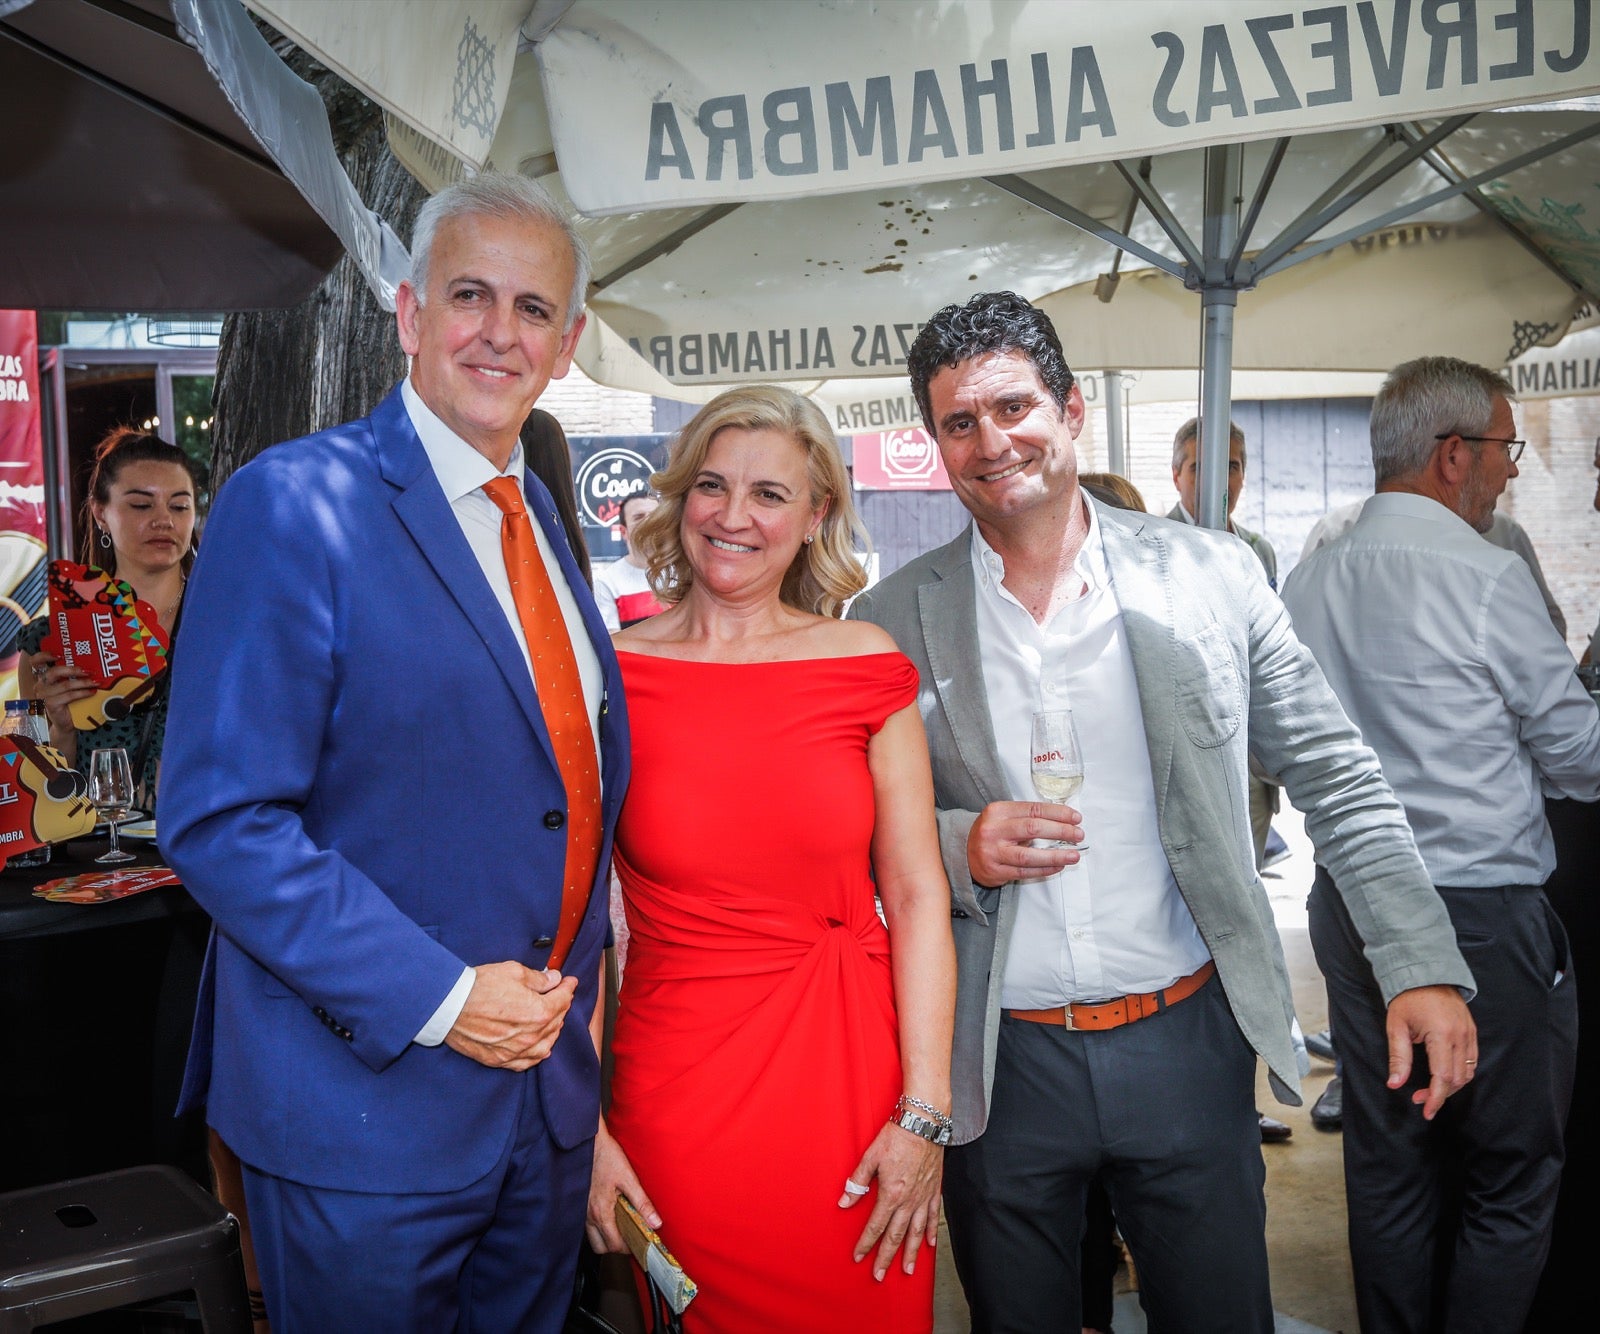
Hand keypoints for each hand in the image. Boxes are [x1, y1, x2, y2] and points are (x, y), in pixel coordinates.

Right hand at [28, 653, 95, 737]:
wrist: (66, 721)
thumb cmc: (69, 700)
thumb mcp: (69, 684)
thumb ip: (73, 674)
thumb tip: (91, 664)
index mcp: (44, 676)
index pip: (36, 662)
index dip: (44, 656)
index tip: (59, 655)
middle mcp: (41, 684)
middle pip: (54, 672)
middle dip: (73, 670)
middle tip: (88, 671)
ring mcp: (44, 695)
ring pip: (65, 684)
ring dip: (83, 683)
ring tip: (96, 682)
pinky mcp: (50, 704)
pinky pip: (69, 696)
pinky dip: (82, 693)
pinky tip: (92, 692)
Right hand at [443, 961, 576, 1070]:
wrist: (449, 1006)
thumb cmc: (479, 987)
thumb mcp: (514, 972)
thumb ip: (539, 979)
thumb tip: (554, 980)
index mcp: (538, 1012)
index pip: (562, 1000)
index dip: (567, 987)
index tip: (569, 982)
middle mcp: (530, 1036)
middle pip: (556, 1021)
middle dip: (561, 1005)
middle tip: (560, 995)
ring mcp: (515, 1051)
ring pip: (546, 1044)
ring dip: (552, 1030)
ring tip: (552, 1019)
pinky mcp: (499, 1060)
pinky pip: (526, 1062)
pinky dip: (537, 1053)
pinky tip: (540, 1047)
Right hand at [586, 1117, 661, 1253]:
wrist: (590, 1143)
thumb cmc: (607, 1157)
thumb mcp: (629, 1178)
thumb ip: (642, 1203)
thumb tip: (656, 1222)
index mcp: (601, 1212)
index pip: (613, 1244)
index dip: (627, 1248)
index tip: (639, 1242)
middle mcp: (588, 1215)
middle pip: (600, 1247)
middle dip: (615, 1247)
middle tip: (630, 1238)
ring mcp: (582, 1211)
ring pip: (592, 1237)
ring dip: (606, 1238)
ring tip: (622, 1227)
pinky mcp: (581, 1204)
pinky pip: (588, 1225)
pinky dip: (599, 1227)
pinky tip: (611, 1215)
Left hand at [839, 1121, 943, 1279]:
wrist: (924, 1123)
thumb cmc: (896, 1137)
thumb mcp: (871, 1157)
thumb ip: (857, 1182)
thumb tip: (844, 1202)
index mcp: (891, 1193)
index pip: (875, 1226)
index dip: (866, 1243)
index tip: (859, 1257)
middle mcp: (909, 1200)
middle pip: (896, 1235)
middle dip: (886, 1257)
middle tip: (879, 1276)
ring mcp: (923, 1197)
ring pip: (916, 1232)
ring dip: (910, 1253)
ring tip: (907, 1270)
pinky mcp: (934, 1190)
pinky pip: (934, 1217)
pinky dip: (932, 1232)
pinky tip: (930, 1245)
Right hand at [966, 800, 1081, 885]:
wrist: (963, 851)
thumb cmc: (991, 832)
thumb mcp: (1003, 817)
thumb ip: (1027, 817)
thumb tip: (1063, 821)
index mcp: (997, 811)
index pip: (1033, 809)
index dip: (1058, 813)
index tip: (1075, 817)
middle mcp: (993, 830)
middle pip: (1032, 828)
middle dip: (1060, 831)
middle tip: (1078, 834)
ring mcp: (992, 852)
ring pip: (1029, 855)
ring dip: (1055, 855)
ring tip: (1074, 855)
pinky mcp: (995, 871)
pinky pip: (1024, 871)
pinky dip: (1044, 869)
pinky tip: (1058, 866)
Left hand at [1385, 984, 1477, 1119]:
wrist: (1426, 973)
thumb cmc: (1407, 999)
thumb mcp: (1396, 1027)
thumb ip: (1398, 1057)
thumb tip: (1394, 1084)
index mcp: (1441, 1035)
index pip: (1443, 1077)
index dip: (1436, 1098)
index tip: (1427, 1112)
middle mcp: (1460, 1036)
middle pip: (1457, 1079)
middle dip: (1440, 1094)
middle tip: (1420, 1099)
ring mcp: (1469, 1034)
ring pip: (1467, 1073)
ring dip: (1450, 1086)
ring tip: (1430, 1089)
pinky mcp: (1472, 1032)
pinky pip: (1471, 1061)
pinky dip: (1460, 1074)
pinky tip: (1443, 1075)